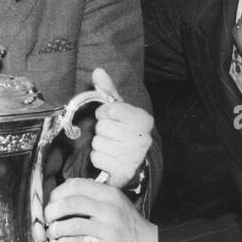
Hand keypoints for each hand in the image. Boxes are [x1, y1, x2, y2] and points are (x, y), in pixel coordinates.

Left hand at [44, 178, 161, 241]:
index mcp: (109, 194)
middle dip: (51, 211)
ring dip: (54, 230)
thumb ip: (94, 196)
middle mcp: (109, 209)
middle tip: (47, 218)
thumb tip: (64, 193)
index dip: (57, 193)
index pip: (76, 185)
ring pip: (70, 225)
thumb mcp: (116, 203)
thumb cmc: (128, 225)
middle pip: (70, 203)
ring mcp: (107, 229)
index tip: (51, 201)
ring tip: (51, 233)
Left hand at [89, 67, 153, 186]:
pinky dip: (99, 158)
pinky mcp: (124, 171)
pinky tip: (110, 158)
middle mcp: (143, 137)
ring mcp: (134, 156)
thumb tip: (98, 70)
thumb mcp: (119, 108)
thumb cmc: (124, 130)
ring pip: (97, 143)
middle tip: (111, 134)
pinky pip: (97, 158)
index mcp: (143, 119)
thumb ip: (108, 89)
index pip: (110, 109)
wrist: (134, 160)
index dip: (104, 112)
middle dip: (101, 130)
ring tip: (111, 146)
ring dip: (99, 144)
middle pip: (102, 127)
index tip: (110, 116)